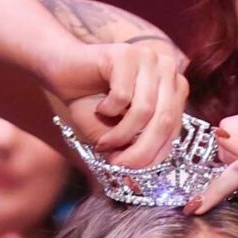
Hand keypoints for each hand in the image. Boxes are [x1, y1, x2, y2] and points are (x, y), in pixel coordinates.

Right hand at [53, 38, 189, 167]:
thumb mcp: (117, 135)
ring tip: (103, 142)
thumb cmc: (92, 105)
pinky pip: (123, 95)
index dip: (155, 156)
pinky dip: (108, 110)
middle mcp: (167, 69)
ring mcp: (147, 58)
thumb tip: (137, 183)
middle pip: (165, 120)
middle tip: (119, 166)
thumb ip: (133, 152)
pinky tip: (100, 108)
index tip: (133, 175)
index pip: (175, 129)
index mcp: (174, 88)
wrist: (63, 74)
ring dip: (120, 134)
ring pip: (144, 110)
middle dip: (141, 151)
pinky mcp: (125, 53)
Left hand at [199, 106, 237, 237]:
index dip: (228, 151)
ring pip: (233, 148)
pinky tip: (223, 144)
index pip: (235, 123)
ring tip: (210, 203)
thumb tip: (222, 150)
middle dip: (224, 161)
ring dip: (221, 180)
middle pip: (229, 129)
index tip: (232, 174)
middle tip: (233, 188)